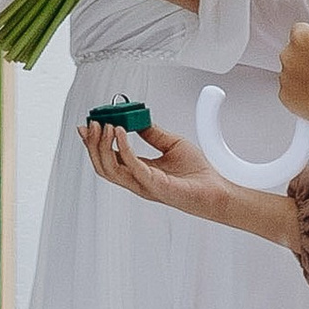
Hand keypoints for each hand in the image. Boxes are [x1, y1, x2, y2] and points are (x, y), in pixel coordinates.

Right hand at [78, 111, 297, 245]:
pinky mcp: (154, 185)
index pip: (109, 157)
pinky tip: (120, 131)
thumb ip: (153, 133)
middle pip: (103, 165)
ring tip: (103, 126)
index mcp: (139, 171)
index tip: (89, 124)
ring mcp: (143, 185)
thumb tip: (137, 119)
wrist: (218, 189)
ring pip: (109, 169)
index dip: (95, 142)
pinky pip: (131, 166)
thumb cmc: (199, 173)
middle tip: (91, 124)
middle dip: (92, 144)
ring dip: (102, 146)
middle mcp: (137, 180)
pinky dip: (123, 147)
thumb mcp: (172, 144)